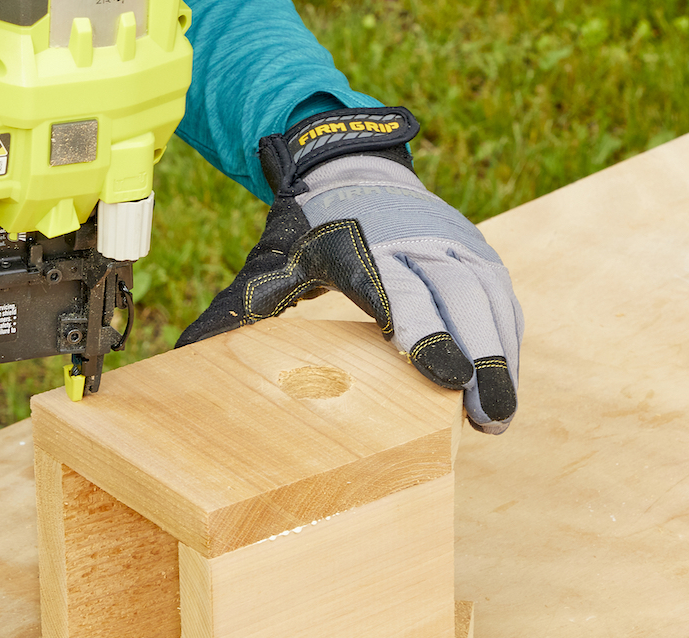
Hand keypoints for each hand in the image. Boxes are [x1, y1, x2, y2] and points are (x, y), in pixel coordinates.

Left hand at [177, 108, 522, 433]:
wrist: (347, 169)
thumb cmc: (306, 233)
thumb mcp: (267, 266)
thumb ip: (236, 311)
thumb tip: (183, 356)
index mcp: (357, 248)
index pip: (396, 295)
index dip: (424, 335)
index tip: (446, 378)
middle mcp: (411, 240)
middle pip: (455, 299)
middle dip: (477, 356)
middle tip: (488, 416)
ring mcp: (449, 242)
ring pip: (485, 297)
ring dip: (499, 355)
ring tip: (498, 417)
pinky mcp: (472, 249)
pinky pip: (497, 294)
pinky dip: (505, 336)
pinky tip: (504, 381)